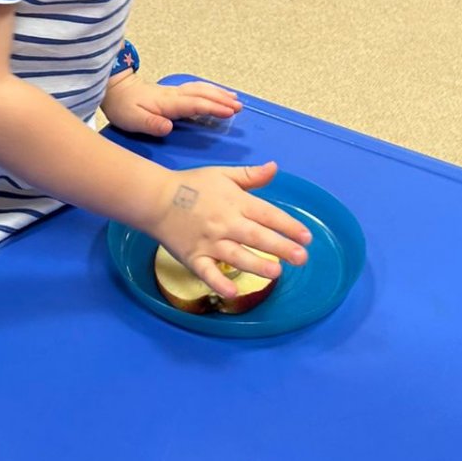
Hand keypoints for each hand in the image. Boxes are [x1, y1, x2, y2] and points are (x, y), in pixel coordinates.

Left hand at [103, 77, 241, 137]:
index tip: (229, 112)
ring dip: (219, 94)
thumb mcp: (132, 119)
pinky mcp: (172, 93)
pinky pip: (196, 90)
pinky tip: (217, 94)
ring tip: (235, 100)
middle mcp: (174, 95)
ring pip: (201, 90)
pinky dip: (210, 91)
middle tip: (239, 107)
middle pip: (202, 95)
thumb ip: (151, 123)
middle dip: (222, 100)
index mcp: (168, 103)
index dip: (213, 107)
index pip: (195, 104)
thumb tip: (168, 127)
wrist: (114, 89)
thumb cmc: (123, 106)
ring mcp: (174, 92)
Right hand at [148, 161, 309, 298]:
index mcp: (235, 202)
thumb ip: (250, 175)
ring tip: (276, 273)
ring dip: (257, 264)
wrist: (154, 198)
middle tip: (302, 258)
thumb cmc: (192, 185)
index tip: (307, 237)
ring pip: (236, 255)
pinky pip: (207, 272)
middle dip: (281, 247)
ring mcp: (208, 242)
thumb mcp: (222, 174)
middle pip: (257, 236)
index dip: (288, 225)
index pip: (267, 214)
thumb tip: (275, 167)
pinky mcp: (193, 257)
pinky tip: (232, 292)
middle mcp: (225, 223)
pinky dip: (218, 282)